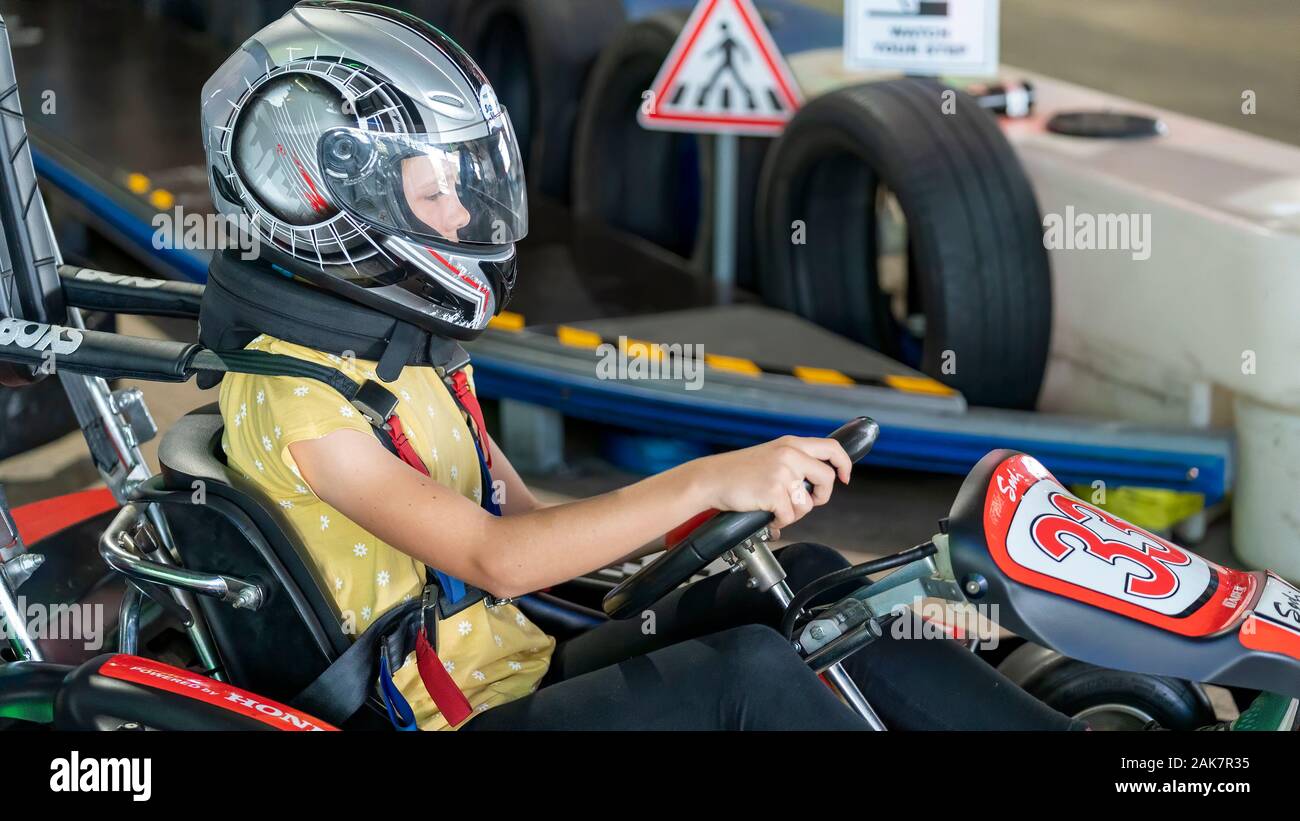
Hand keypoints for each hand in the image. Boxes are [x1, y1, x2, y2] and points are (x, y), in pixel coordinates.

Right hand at [688, 436, 851, 528]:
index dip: (844, 464)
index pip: (831, 448)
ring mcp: (782, 473)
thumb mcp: (769, 455)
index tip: (844, 477)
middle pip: (826, 479)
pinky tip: (766, 516)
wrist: (710, 479)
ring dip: (794, 513)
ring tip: (776, 509)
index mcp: (790, 444)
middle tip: (807, 502)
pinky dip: (779, 522)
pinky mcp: (773, 492)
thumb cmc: (736, 472)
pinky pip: (789, 516)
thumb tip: (814, 482)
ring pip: (807, 503)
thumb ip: (793, 461)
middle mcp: (789, 455)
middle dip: (821, 497)